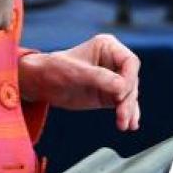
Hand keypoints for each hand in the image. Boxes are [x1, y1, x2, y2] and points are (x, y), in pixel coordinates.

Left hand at [18, 34, 140, 130]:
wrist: (40, 83)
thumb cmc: (54, 70)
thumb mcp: (76, 73)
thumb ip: (100, 78)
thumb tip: (122, 87)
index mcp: (107, 47)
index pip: (130, 62)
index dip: (129, 79)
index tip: (120, 95)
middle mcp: (113, 61)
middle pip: (131, 80)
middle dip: (128, 99)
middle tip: (122, 116)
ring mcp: (112, 78)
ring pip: (129, 94)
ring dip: (128, 110)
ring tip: (124, 125)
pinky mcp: (108, 94)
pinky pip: (123, 103)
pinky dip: (127, 113)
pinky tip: (130, 124)